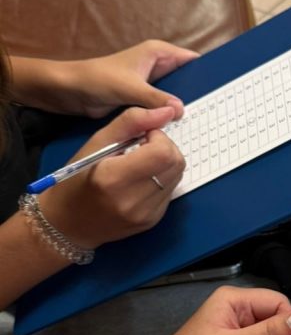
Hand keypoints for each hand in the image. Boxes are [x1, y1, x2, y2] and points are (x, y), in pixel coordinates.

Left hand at [11, 40, 197, 117]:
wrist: (71, 91)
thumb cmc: (98, 80)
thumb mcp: (131, 88)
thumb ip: (156, 99)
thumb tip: (181, 109)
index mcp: (158, 53)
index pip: (192, 61)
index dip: (207, 74)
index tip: (223, 90)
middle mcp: (158, 66)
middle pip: (186, 80)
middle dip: (197, 94)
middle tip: (215, 113)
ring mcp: (151, 84)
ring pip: (175, 96)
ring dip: (183, 108)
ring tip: (203, 123)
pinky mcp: (143, 99)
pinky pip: (163, 107)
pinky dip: (169, 116)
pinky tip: (181, 129)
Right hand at [40, 106, 184, 248]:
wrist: (69, 223)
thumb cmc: (76, 178)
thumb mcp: (96, 143)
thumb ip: (131, 122)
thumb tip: (167, 111)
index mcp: (114, 178)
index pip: (163, 152)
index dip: (158, 137)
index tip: (142, 137)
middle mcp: (133, 201)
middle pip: (176, 162)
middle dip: (164, 147)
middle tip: (142, 149)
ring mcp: (146, 214)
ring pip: (178, 175)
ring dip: (165, 163)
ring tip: (140, 164)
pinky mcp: (154, 221)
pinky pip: (171, 190)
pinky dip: (162, 179)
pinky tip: (141, 180)